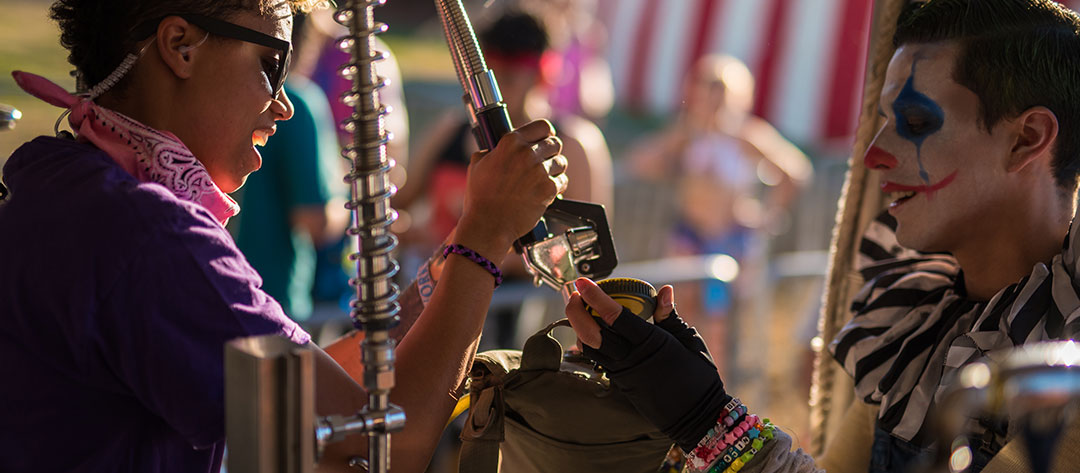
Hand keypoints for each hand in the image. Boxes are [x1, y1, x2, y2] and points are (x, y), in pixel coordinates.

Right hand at [456, 119, 567, 261]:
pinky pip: (562, 181)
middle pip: (555, 143)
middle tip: (543, 163)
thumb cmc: (481, 197)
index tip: (545, 139)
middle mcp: (527, 153)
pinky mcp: (549, 189)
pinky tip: (544, 192)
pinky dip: (556, 186)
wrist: (489, 224)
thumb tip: (495, 148)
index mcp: (510, 142)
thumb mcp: (477, 164)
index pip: (543, 126)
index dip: (546, 133)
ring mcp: (540, 171)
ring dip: (554, 169)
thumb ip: (491, 151)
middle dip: (551, 153)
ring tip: (543, 179)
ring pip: (561, 162)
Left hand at [565, 278, 730, 451]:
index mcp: (651, 342)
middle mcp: (632, 358)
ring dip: (579, 328)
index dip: (595, 297)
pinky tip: (592, 332)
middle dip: (576, 312)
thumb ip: (670, 316)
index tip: (582, 281)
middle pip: (592, 334)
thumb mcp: (689, 340)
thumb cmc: (699, 377)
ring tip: (580, 310)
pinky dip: (589, 344)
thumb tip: (664, 290)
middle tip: (574, 294)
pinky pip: (598, 361)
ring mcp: (623, 373)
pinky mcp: (620, 384)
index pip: (615, 316)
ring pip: (590, 349)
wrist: (698, 417)